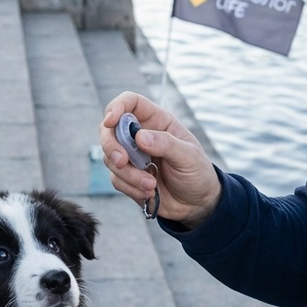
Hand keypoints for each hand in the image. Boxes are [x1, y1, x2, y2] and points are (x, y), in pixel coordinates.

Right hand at [99, 92, 221, 226]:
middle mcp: (140, 135)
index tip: (111, 121)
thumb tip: (139, 137)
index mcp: (157, 121)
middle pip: (110, 129)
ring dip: (127, 173)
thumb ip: (166, 144)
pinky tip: (149, 192)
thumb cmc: (197, 173)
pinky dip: (130, 187)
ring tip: (151, 185)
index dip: (117, 107)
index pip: (130, 102)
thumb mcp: (189, 157)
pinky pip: (116, 178)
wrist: (196, 204)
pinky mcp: (127, 176)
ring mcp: (132, 156)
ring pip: (111, 157)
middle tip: (122, 161)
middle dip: (111, 145)